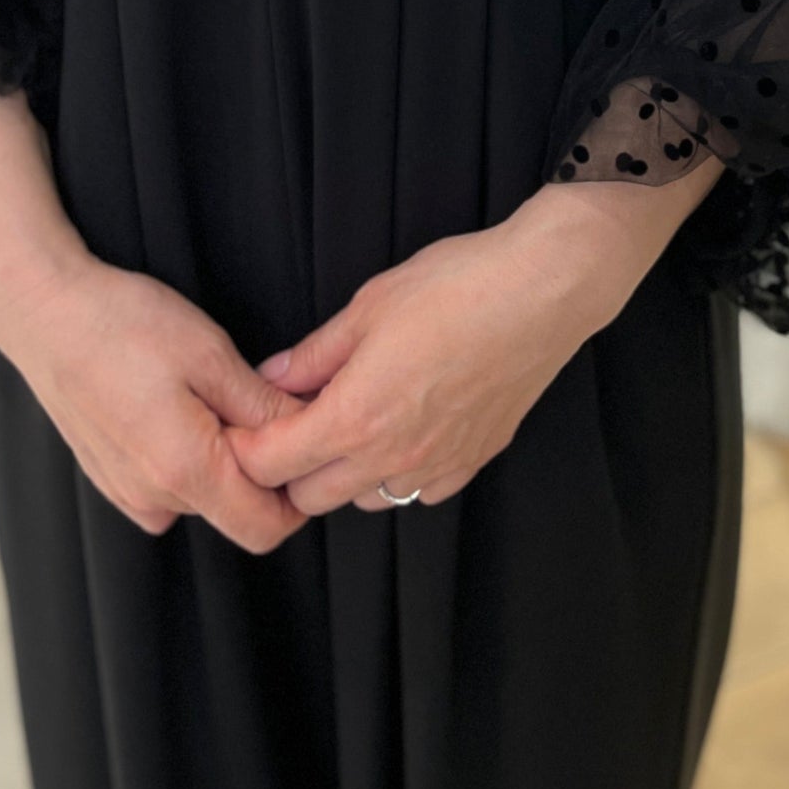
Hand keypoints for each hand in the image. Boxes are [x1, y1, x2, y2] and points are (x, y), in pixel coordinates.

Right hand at [0, 60, 311, 554]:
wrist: (42, 311)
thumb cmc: (124, 323)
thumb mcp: (210, 353)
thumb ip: (262, 408)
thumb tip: (310, 433)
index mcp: (184, 471)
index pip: (266, 527)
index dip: (297, 491)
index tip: (303, 439)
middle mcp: (152, 498)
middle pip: (235, 510)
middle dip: (258, 467)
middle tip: (255, 399)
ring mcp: (125, 491)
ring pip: (201, 496)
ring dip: (218, 459)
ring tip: (207, 391)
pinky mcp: (108, 477)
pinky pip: (166, 485)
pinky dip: (184, 456)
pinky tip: (171, 402)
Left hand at [224, 213, 617, 516]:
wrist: (541, 291)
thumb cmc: (456, 288)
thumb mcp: (367, 307)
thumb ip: (314, 354)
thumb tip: (271, 378)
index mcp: (355, 417)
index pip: (272, 464)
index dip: (248, 447)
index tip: (246, 425)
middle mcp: (393, 457)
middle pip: (311, 497)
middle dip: (290, 468)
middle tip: (296, 420)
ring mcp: (437, 466)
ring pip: (365, 500)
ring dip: (345, 473)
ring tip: (353, 420)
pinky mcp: (473, 461)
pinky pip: (420, 491)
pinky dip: (399, 472)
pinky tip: (405, 427)